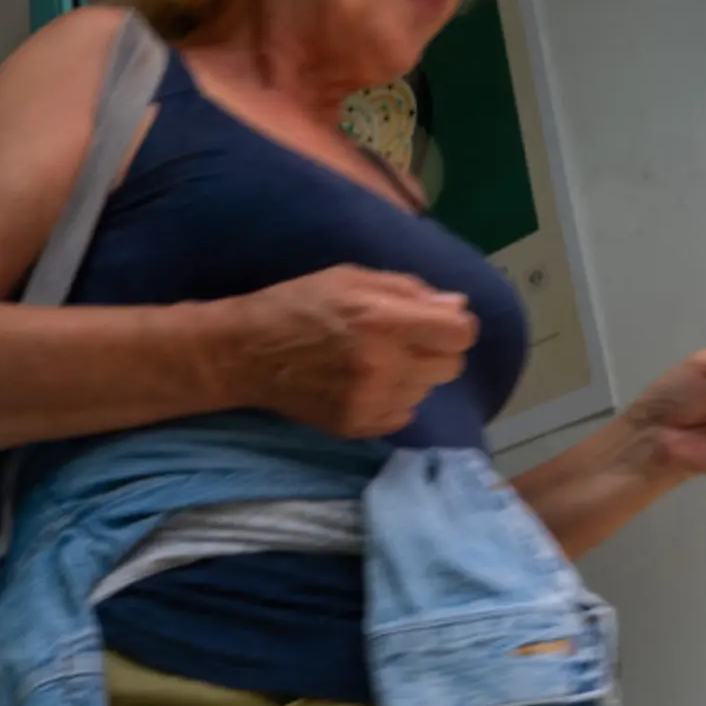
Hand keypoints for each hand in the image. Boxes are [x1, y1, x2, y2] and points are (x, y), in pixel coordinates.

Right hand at [221, 265, 478, 437]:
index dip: (452, 326)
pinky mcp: (356, 426)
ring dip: (411, 376)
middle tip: (400, 341)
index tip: (433, 323)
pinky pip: (402, 417)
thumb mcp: (350, 278)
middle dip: (434, 350)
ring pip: (426, 392)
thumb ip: (409, 290)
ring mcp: (370, 400)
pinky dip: (392, 401)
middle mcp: (383, 364)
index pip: (461, 333)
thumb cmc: (298, 304)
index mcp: (384, 320)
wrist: (244, 353)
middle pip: (451, 366)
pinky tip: (363, 385)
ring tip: (375, 363)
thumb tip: (457, 307)